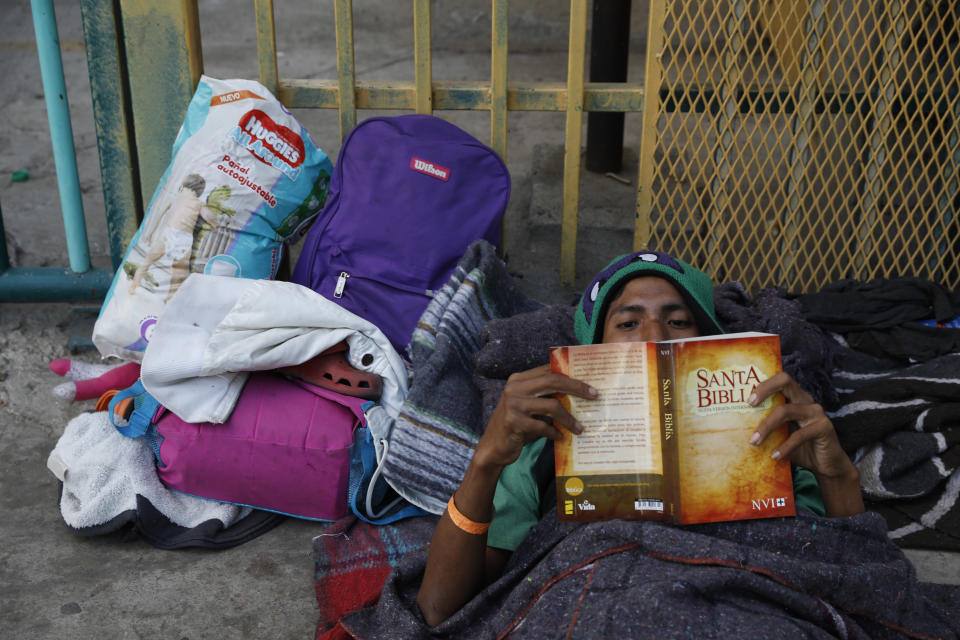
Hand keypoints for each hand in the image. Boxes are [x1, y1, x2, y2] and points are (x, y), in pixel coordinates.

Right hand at [474, 364, 596, 469]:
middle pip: (552, 380)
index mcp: (519, 379)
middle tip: (594, 396)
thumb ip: (547, 398)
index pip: (549, 370)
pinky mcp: (512, 421)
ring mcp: (512, 404)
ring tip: (579, 428)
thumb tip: (579, 394)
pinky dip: (554, 432)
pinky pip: (542, 426)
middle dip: (577, 387)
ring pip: (551, 405)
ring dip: (569, 418)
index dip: (571, 375)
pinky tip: (560, 437)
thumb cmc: (518, 426)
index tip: (590, 384)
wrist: (493, 447)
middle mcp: (514, 387)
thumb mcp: (531, 408)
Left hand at [749, 371, 863, 515]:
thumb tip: (732, 431)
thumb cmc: (798, 448)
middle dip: (764, 389)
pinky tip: (774, 456)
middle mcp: (806, 400)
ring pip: (786, 411)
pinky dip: (784, 446)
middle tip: (749, 404)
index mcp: (794, 397)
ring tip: (754, 442)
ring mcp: (816, 412)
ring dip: (766, 426)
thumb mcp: (779, 436)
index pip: (779, 379)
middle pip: (786, 381)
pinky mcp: (824, 427)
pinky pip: (799, 435)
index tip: (746, 397)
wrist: (825, 465)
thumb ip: (764, 429)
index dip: (763, 383)